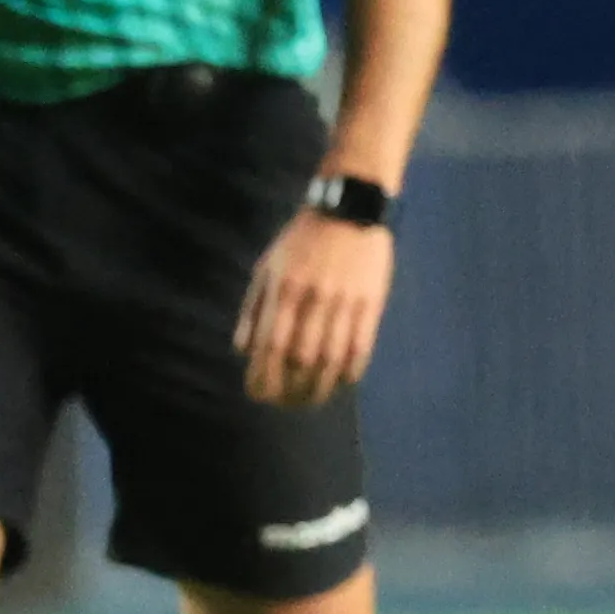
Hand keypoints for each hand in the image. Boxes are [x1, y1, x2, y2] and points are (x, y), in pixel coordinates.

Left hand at [237, 209, 393, 407]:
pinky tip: (341, 382)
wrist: (349, 209)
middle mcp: (314, 298)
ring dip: (320, 387)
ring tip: (311, 400)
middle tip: (285, 404)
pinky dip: (350, 371)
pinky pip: (361, 346)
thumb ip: (252, 309)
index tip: (258, 395)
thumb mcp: (266, 267)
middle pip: (301, 359)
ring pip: (332, 358)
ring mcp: (345, 301)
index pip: (270, 346)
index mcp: (284, 289)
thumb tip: (243, 351)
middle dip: (290, 389)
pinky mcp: (371, 302)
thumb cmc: (301, 240)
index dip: (263, 377)